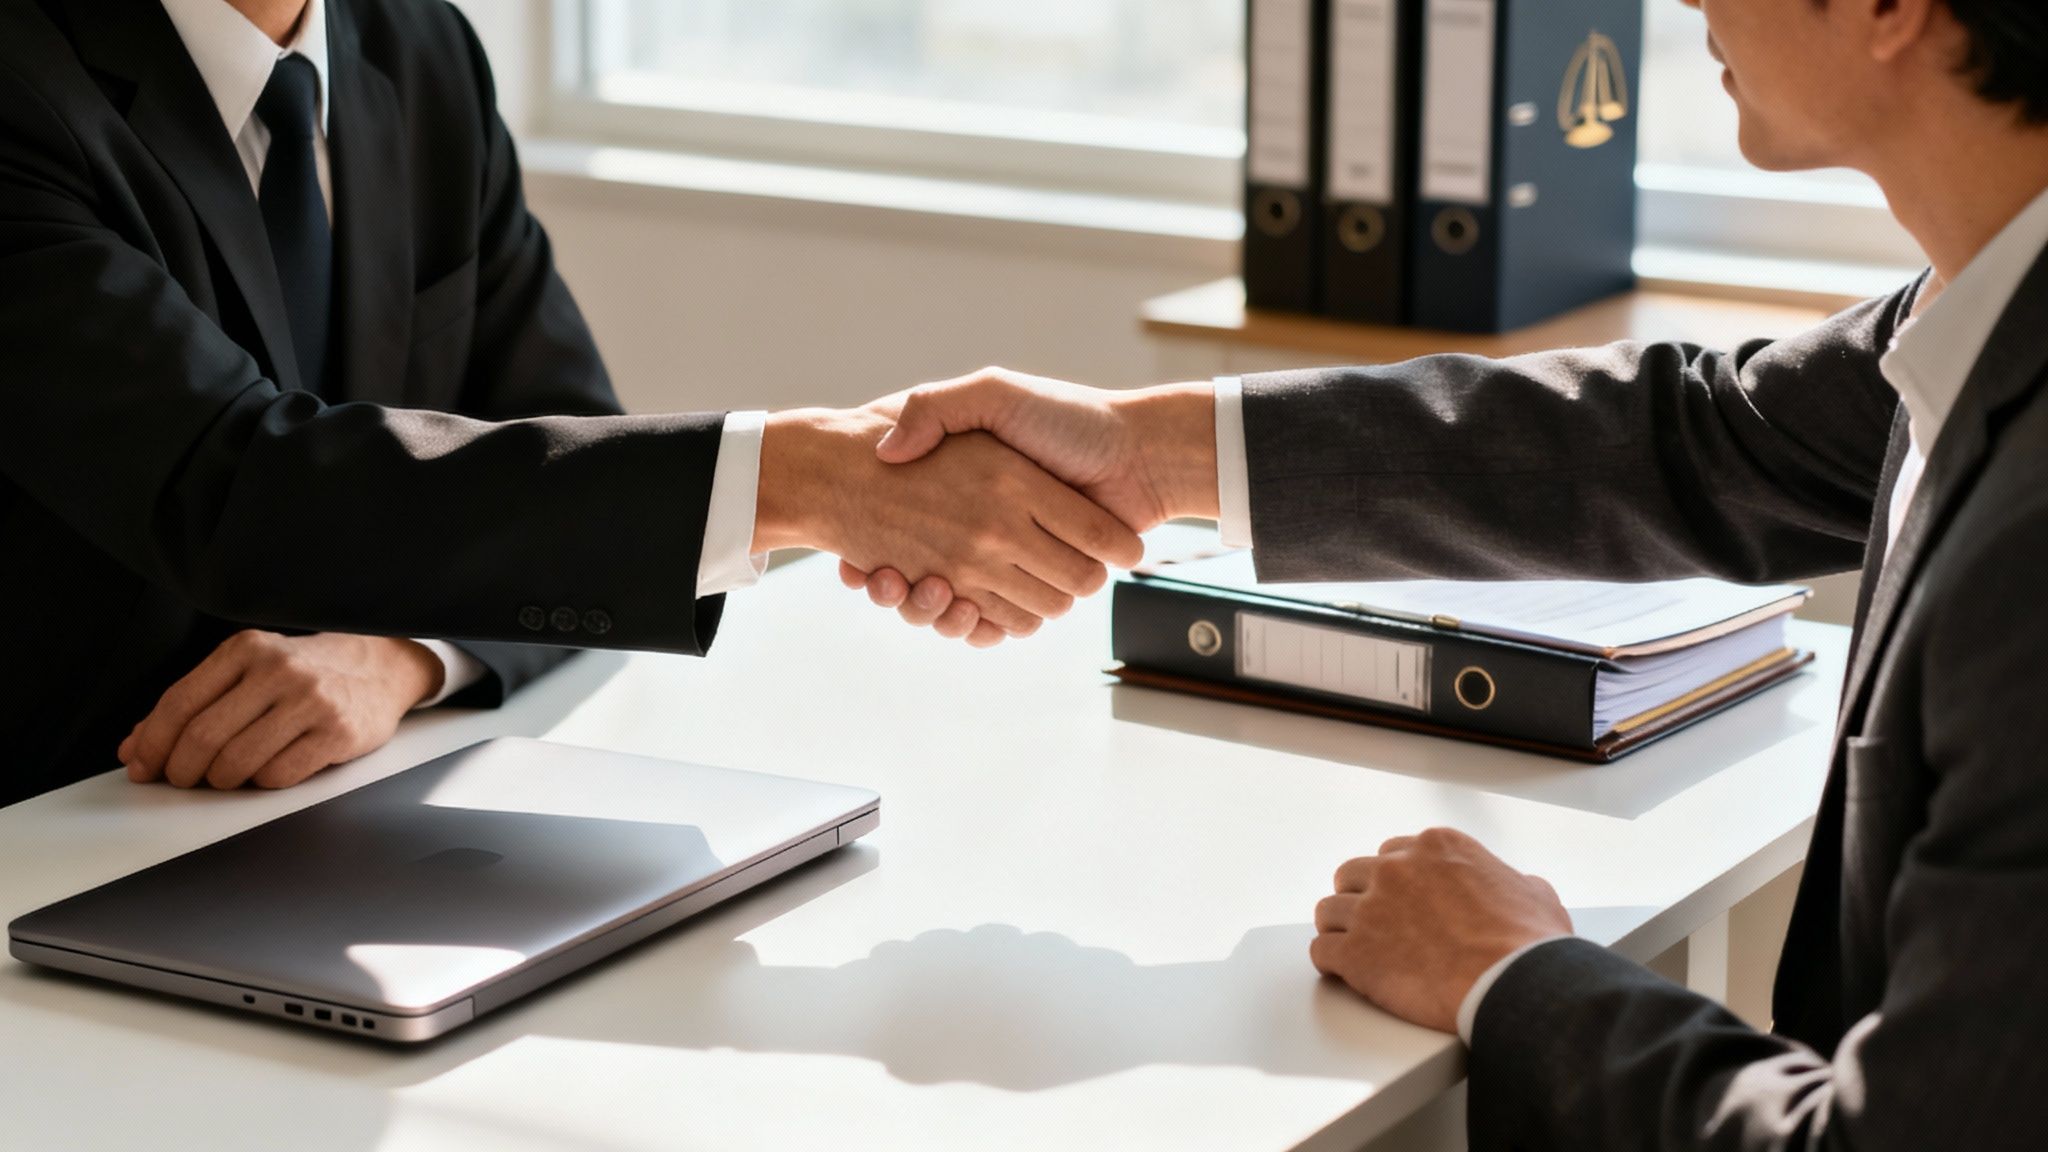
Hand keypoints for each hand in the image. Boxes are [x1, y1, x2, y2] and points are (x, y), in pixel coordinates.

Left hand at [118, 631, 442, 789]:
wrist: (379, 668)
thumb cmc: (303, 676)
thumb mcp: (247, 674)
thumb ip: (193, 705)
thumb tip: (135, 748)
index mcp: (247, 649)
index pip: (180, 702)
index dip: (153, 743)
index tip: (143, 767)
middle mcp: (278, 670)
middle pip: (203, 737)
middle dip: (182, 770)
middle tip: (183, 779)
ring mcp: (311, 700)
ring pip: (236, 762)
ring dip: (221, 781)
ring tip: (227, 776)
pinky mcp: (337, 731)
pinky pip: (277, 776)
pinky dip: (262, 783)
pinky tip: (268, 769)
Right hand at [754, 406, 1142, 645]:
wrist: (1139, 456)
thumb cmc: (1068, 420)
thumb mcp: (994, 395)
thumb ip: (937, 408)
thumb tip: (887, 452)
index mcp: (966, 493)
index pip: (897, 532)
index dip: (872, 557)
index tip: (855, 562)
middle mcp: (982, 531)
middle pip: (918, 581)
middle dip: (898, 590)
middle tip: (881, 580)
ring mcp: (1008, 564)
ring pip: (949, 608)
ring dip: (929, 611)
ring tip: (921, 589)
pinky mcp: (1036, 590)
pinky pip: (994, 623)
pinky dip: (972, 627)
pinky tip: (959, 610)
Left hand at [1310, 828, 1571, 1033]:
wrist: (1515, 984)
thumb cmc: (1531, 945)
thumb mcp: (1537, 895)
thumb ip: (1515, 883)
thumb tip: (1521, 888)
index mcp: (1436, 848)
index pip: (1394, 853)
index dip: (1396, 880)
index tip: (1399, 900)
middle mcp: (1396, 870)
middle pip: (1353, 874)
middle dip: (1360, 897)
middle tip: (1372, 923)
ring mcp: (1371, 909)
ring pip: (1330, 911)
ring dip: (1339, 929)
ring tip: (1351, 947)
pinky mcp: (1356, 953)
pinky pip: (1321, 951)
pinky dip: (1330, 963)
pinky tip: (1342, 973)